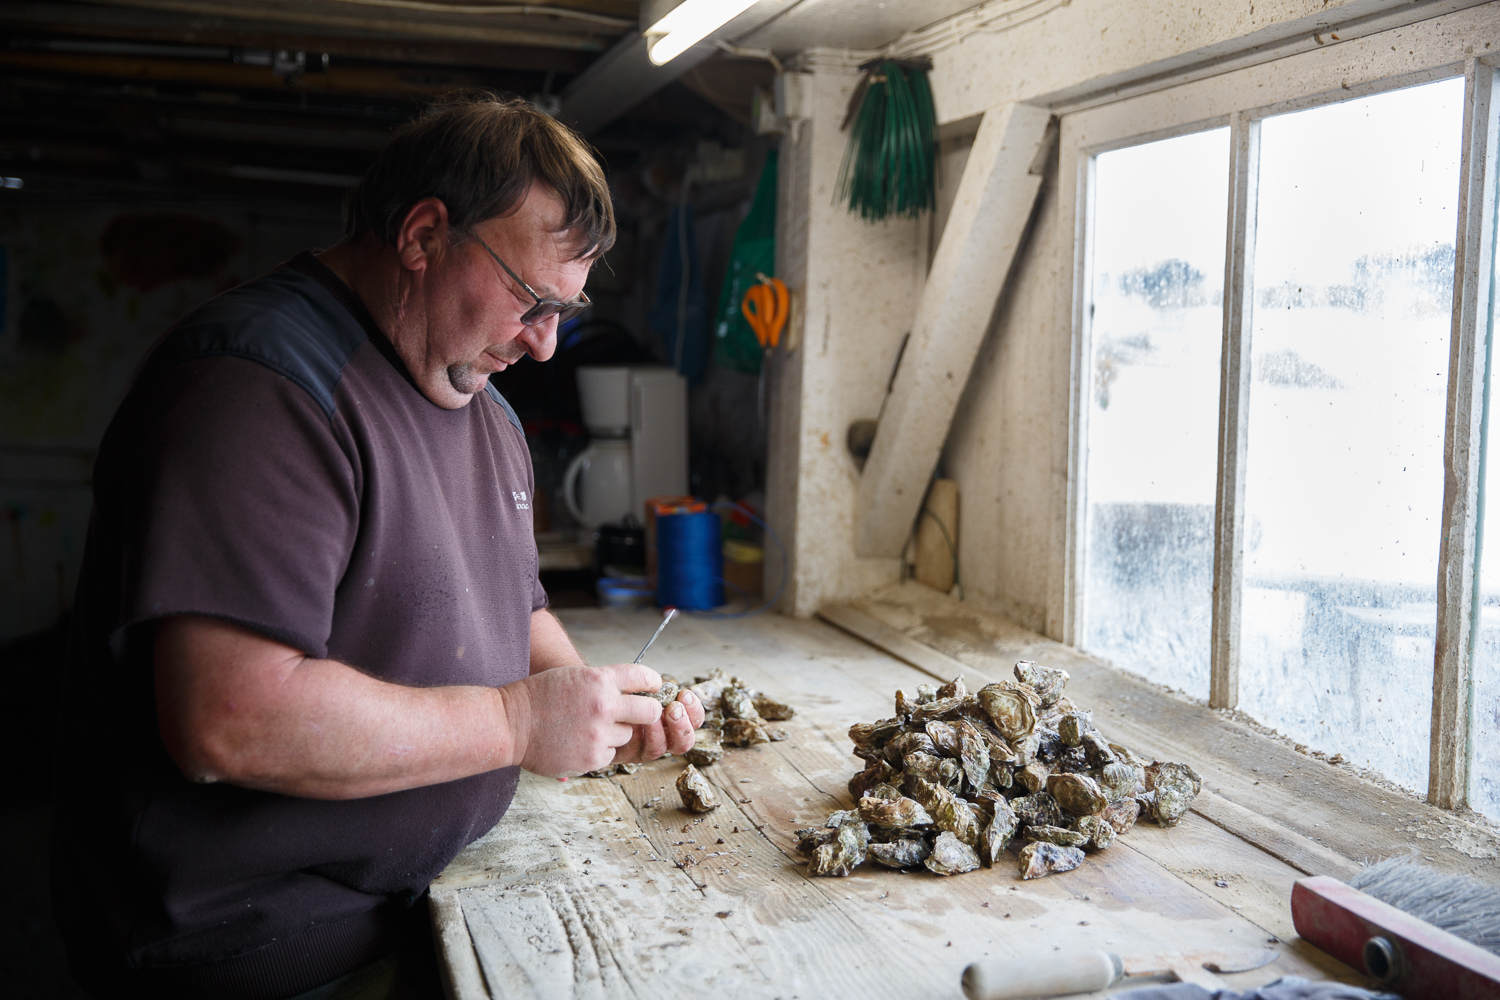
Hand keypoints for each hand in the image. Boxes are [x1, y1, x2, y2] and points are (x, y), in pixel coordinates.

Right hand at [499, 664, 665, 777]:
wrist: (510, 724)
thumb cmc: (539, 697)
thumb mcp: (574, 676)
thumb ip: (604, 682)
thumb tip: (635, 691)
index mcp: (599, 679)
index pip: (643, 677)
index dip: (652, 683)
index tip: (654, 687)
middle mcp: (603, 705)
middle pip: (650, 711)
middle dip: (647, 713)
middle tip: (638, 714)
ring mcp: (599, 734)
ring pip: (628, 735)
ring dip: (615, 732)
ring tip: (588, 728)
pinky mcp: (593, 757)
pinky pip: (611, 753)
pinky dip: (599, 749)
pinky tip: (579, 742)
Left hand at [612, 687, 704, 764]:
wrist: (592, 707)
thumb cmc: (614, 693)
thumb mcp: (636, 686)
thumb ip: (653, 689)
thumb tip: (665, 685)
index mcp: (670, 719)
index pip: (693, 719)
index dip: (694, 709)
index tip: (685, 694)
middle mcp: (661, 736)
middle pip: (685, 740)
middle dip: (683, 724)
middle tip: (674, 708)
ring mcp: (645, 746)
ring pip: (664, 747)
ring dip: (661, 731)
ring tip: (654, 716)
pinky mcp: (629, 754)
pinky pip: (642, 750)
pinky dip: (643, 736)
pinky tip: (637, 723)